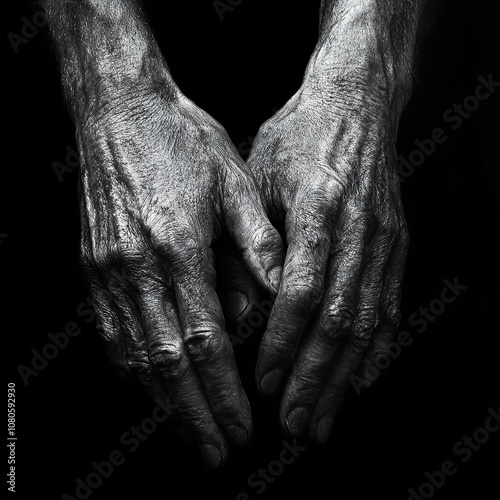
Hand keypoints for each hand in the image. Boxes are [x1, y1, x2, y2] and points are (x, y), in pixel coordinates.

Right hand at [78, 85, 282, 466]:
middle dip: (194, 415)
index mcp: (179, 246)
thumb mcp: (232, 182)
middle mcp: (137, 266)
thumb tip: (277, 294)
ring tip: (185, 435)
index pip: (206, 340)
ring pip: (133, 356)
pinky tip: (148, 391)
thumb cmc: (181, 141)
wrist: (120, 111)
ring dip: (160, 403)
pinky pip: (111, 333)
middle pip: (166, 362)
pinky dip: (132, 371)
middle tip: (215, 453)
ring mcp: (108, 270)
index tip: (242, 426)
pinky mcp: (93, 266)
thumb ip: (257, 243)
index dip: (225, 392)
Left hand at [248, 36, 409, 442]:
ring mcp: (384, 241)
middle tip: (295, 425)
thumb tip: (245, 303)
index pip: (301, 295)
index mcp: (320, 210)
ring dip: (343, 378)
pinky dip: (375, 350)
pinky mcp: (395, 245)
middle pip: (338, 322)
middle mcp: (359, 232)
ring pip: (366, 324)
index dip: (282, 344)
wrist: (354, 102)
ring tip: (323, 419)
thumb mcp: (260, 176)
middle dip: (314, 378)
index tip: (262, 382)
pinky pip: (388, 307)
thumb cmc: (299, 136)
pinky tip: (359, 381)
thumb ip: (254, 240)